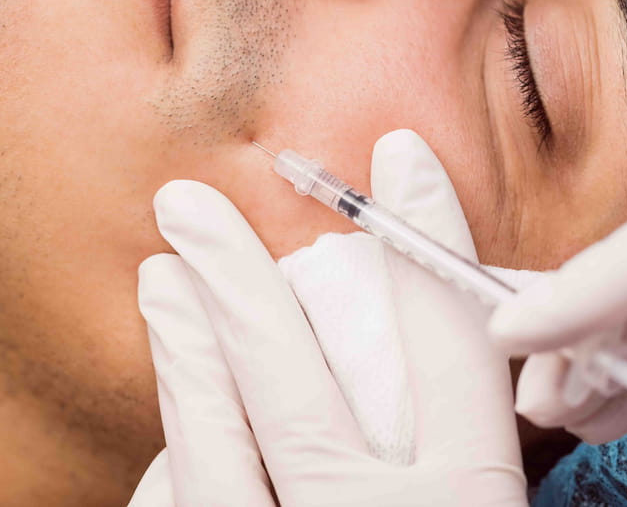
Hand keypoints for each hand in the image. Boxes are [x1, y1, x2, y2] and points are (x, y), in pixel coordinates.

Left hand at [130, 130, 526, 505]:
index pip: (451, 346)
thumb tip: (404, 363)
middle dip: (235, 283)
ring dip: (182, 355)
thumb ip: (463, 450)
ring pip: (216, 449)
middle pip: (293, 386)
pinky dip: (178, 462)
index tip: (400, 154)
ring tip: (160, 277)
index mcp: (466, 505)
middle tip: (186, 204)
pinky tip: (173, 420)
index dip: (426, 236)